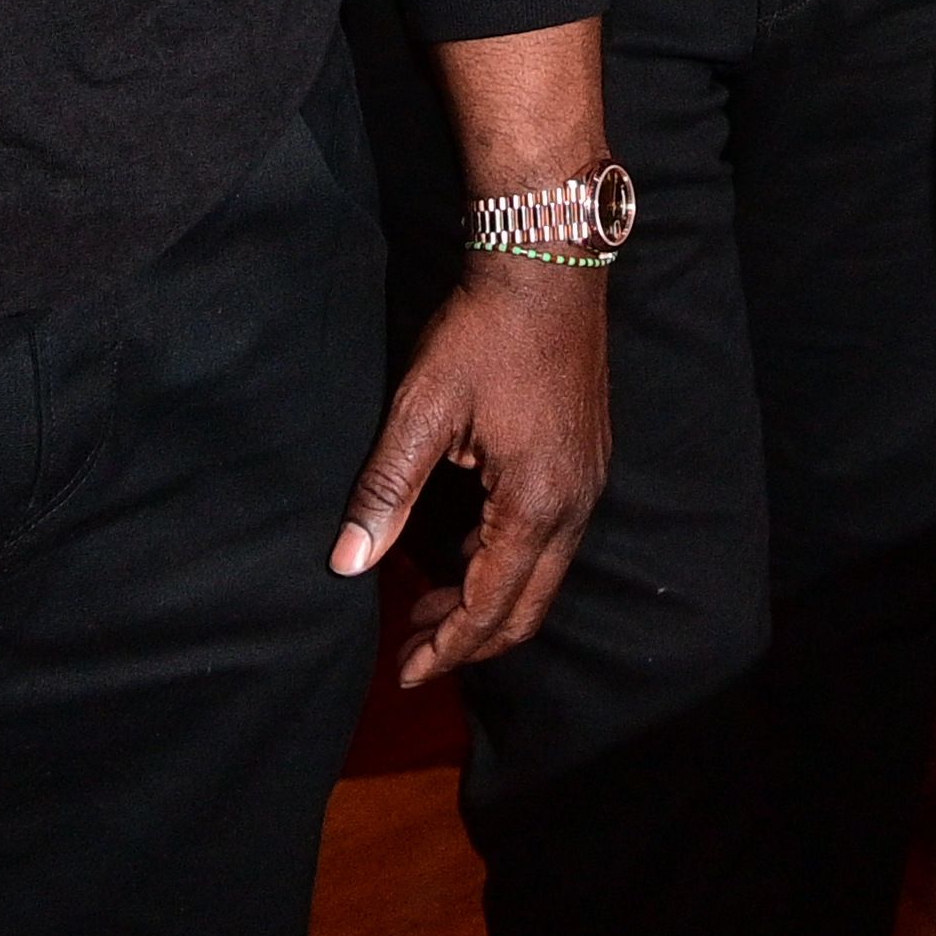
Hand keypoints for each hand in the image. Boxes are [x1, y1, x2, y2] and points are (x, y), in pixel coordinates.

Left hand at [333, 257, 606, 689]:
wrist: (547, 263)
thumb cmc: (484, 332)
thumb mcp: (423, 411)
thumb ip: (387, 493)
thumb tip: (347, 564)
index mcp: (536, 502)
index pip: (491, 606)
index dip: (447, 648)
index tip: (405, 672)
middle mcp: (575, 503)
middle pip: (528, 606)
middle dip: (470, 639)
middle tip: (413, 651)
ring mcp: (588, 481)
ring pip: (543, 574)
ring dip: (489, 600)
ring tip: (429, 606)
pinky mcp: (587, 459)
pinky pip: (553, 539)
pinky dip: (509, 562)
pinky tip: (466, 550)